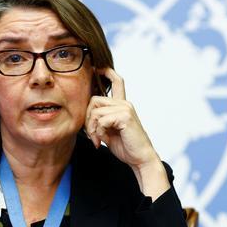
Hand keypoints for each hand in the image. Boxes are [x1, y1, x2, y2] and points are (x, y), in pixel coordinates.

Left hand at [85, 68, 169, 197]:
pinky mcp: (125, 116)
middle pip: (94, 100)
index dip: (106, 72)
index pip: (117, 81)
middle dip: (87, 118)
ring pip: (95, 110)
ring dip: (91, 128)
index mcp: (122, 105)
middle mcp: (124, 103)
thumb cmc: (125, 146)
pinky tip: (102, 142)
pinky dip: (98, 132)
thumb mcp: (109, 131)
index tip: (96, 68)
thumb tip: (86, 116)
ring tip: (96, 140)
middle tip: (91, 135)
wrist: (140, 159)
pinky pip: (101, 120)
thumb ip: (100, 120)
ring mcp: (125, 108)